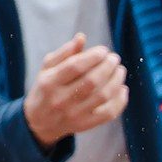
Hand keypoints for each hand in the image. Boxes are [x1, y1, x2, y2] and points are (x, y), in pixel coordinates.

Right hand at [23, 33, 127, 148]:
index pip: (75, 67)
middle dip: (108, 67)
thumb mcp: (48, 68)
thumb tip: (82, 37)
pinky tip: (122, 88)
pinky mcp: (85, 125)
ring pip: (102, 96)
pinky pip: (108, 113)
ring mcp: (74, 114)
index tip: (104, 50)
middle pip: (91, 81)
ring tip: (120, 70)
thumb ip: (65, 52)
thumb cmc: (46, 88)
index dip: (93, 56)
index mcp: (50, 82)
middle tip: (114, 58)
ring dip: (116, 81)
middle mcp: (61, 100)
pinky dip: (120, 100)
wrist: (40, 122)